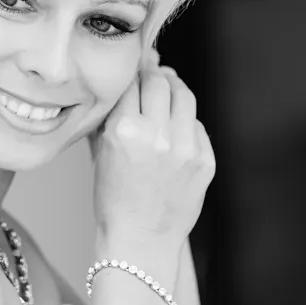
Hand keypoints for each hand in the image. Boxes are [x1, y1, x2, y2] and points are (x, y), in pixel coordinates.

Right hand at [89, 53, 215, 245]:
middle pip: (160, 82)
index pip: (131, 82)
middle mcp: (157, 136)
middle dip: (155, 73)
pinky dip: (186, 121)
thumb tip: (123, 80)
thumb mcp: (100, 153)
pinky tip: (176, 127)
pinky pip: (197, 125)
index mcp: (124, 131)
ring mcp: (185, 148)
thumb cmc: (114, 199)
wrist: (140, 239)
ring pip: (184, 96)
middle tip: (152, 70)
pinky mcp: (205, 160)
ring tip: (168, 87)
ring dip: (175, 87)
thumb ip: (109, 115)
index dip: (132, 71)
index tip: (134, 65)